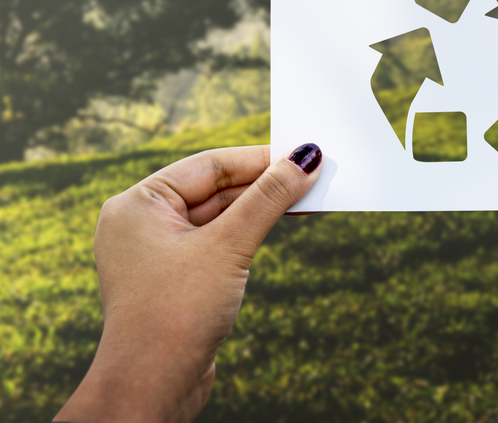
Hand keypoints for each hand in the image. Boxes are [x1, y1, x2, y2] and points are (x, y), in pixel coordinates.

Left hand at [54, 143, 322, 422]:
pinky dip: (249, 232)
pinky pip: (217, 241)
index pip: (209, 165)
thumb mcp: (229, 246)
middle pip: (216, 188)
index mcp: (138, 204)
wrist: (150, 391)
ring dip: (260, 208)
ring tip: (306, 197)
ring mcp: (158, 252)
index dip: (259, 159)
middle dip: (264, 184)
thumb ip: (268, 198)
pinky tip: (279, 225)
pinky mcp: (176, 278)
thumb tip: (305, 159)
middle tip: (312, 175)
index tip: (303, 154)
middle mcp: (143, 223)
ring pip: (219, 215)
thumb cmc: (175, 314)